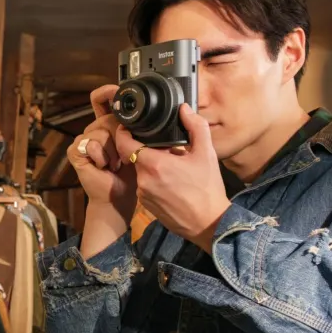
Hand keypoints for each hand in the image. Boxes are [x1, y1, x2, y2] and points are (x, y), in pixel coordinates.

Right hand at [66, 85, 137, 219]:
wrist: (118, 197)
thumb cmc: (131, 176)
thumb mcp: (143, 148)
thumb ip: (144, 131)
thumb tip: (161, 114)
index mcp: (109, 125)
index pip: (103, 101)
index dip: (107, 92)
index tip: (116, 90)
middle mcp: (95, 130)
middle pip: (106, 118)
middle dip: (119, 137)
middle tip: (124, 157)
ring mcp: (83, 140)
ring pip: (100, 131)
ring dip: (112, 152)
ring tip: (114, 164)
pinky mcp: (75, 151)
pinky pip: (91, 144)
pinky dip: (101, 158)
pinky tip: (103, 167)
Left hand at [113, 105, 231, 252]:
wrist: (207, 223)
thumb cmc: (207, 188)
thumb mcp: (206, 153)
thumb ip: (195, 127)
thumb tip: (183, 109)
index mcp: (154, 164)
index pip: (124, 143)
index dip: (124, 132)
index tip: (129, 127)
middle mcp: (143, 179)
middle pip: (135, 156)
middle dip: (147, 150)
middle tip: (165, 149)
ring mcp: (142, 194)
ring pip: (141, 171)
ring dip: (152, 166)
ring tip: (172, 168)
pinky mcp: (144, 205)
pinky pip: (144, 186)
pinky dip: (153, 180)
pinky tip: (170, 183)